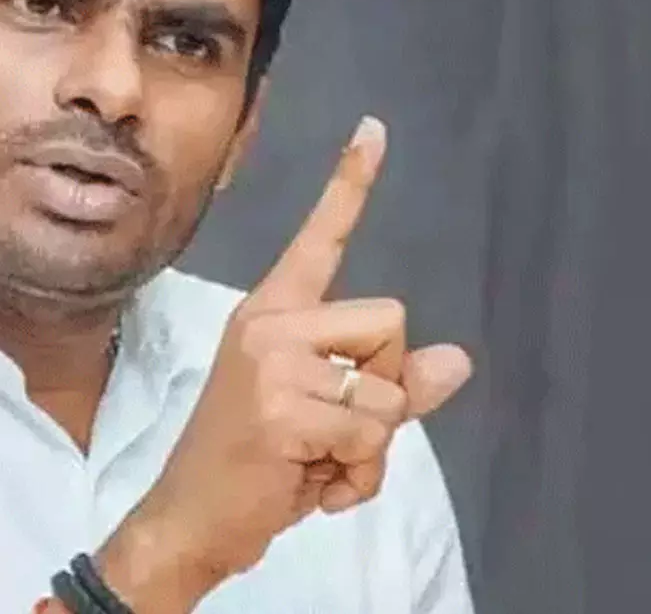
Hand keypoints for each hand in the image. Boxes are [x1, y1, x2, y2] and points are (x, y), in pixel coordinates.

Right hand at [95, 116, 473, 613]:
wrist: (191, 520)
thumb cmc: (255, 466)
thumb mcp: (329, 420)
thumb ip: (392, 387)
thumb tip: (459, 361)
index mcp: (272, 313)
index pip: (319, 240)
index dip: (350, 185)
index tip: (374, 130)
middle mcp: (269, 323)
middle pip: (392, 321)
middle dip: (386, 386)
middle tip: (330, 430)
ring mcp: (270, 360)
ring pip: (389, 386)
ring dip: (371, 443)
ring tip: (316, 461)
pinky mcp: (279, 405)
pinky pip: (370, 430)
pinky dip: (357, 473)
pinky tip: (308, 483)